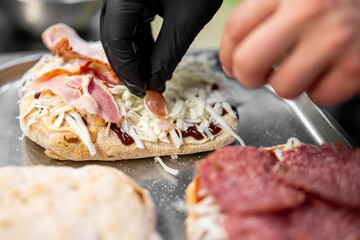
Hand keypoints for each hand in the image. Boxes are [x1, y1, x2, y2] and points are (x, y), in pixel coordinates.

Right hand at [100, 0, 221, 96]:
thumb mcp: (186, 20)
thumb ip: (167, 54)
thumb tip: (154, 81)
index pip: (115, 39)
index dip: (128, 69)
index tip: (144, 89)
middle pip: (113, 36)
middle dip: (129, 65)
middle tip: (145, 87)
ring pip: (120, 31)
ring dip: (135, 57)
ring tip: (152, 77)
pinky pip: (131, 23)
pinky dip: (141, 43)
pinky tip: (153, 59)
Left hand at [220, 0, 359, 104]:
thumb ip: (265, 10)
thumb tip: (233, 48)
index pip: (236, 29)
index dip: (226, 54)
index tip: (230, 63)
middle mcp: (308, 12)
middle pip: (248, 63)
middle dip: (247, 77)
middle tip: (257, 75)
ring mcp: (333, 40)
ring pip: (282, 88)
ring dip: (286, 84)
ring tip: (300, 67)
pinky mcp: (355, 66)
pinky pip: (319, 97)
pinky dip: (319, 90)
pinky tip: (325, 71)